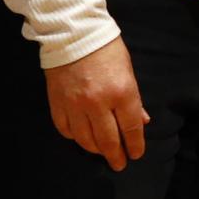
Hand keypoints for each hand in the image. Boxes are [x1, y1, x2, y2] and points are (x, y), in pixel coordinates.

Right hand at [45, 36, 147, 170]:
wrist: (73, 34)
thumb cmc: (107, 49)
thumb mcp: (128, 71)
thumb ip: (133, 99)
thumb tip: (141, 122)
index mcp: (121, 92)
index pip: (130, 128)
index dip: (134, 145)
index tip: (135, 155)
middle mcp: (98, 103)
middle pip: (107, 140)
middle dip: (115, 155)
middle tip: (119, 164)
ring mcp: (75, 106)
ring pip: (85, 139)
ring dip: (95, 149)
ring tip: (102, 152)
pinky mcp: (57, 105)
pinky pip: (66, 130)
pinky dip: (75, 137)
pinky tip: (82, 138)